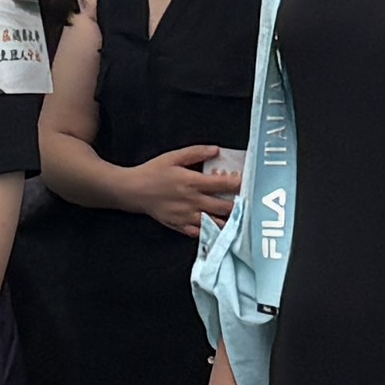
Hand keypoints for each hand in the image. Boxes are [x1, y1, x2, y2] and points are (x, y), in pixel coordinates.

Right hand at [124, 144, 245, 239]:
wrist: (133, 191)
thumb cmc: (153, 172)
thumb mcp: (173, 157)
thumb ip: (196, 152)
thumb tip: (216, 150)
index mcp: (192, 182)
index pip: (224, 185)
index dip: (240, 184)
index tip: (250, 182)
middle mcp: (192, 201)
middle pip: (225, 207)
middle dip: (240, 206)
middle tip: (251, 203)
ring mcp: (187, 216)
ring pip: (216, 223)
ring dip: (230, 222)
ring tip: (241, 218)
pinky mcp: (180, 226)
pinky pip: (201, 233)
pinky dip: (213, 232)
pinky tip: (222, 230)